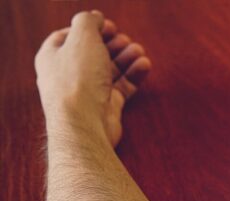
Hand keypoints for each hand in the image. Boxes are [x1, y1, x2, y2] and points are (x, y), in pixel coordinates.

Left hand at [35, 10, 150, 146]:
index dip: (89, 28)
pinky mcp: (106, 107)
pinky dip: (133, 75)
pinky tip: (144, 65)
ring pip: (109, 70)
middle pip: (93, 54)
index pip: (69, 37)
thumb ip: (89, 22)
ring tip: (139, 51)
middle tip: (124, 39)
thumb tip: (95, 17)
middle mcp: (68, 75)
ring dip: (126, 58)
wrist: (84, 123)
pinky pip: (122, 87)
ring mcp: (88, 92)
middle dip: (111, 44)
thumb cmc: (78, 80)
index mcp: (53, 57)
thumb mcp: (83, 38)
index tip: (107, 25)